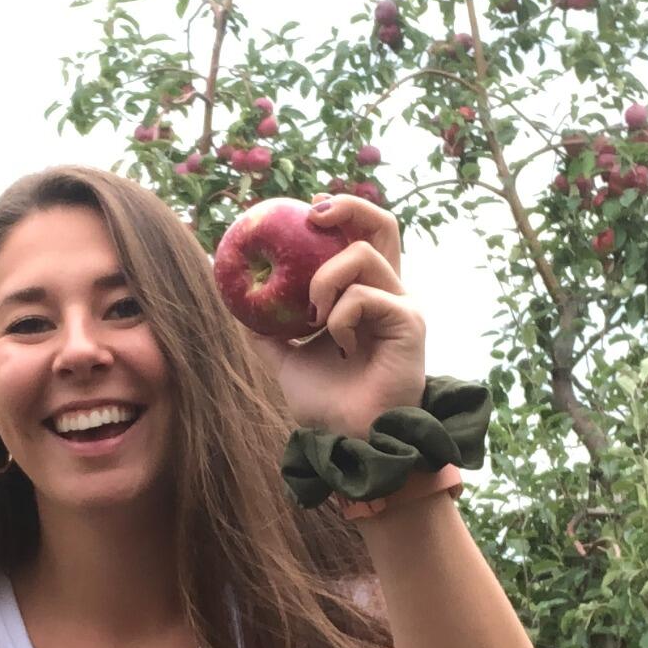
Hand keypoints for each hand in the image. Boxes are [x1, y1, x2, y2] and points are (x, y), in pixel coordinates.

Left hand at [247, 194, 426, 438]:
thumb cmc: (327, 404)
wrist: (349, 439)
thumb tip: (237, 306)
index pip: (362, 237)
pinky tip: (339, 344)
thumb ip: (268, 331)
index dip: (340, 213)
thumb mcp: (287, 360)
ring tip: (312, 316)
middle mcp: (389, 292)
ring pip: (362, 256)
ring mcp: (402, 305)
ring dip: (324, 279)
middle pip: (383, 225)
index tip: (305, 210)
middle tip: (312, 216)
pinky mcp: (410, 322)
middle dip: (348, 208)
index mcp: (366, 294)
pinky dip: (340, 315)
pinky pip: (364, 296)